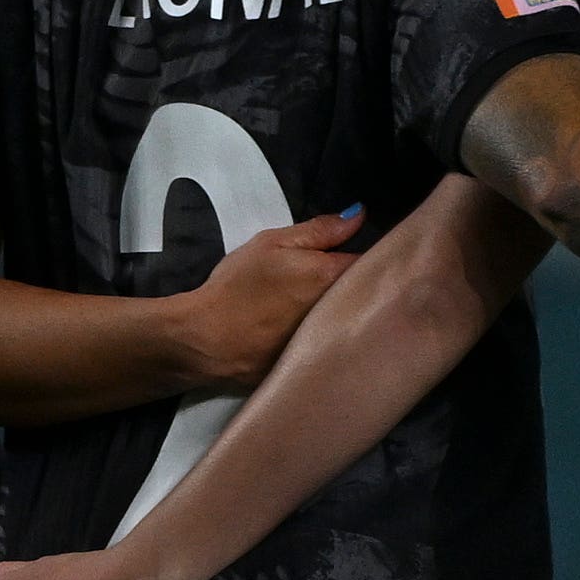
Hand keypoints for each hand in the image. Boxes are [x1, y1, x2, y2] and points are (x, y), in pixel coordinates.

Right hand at [177, 210, 361, 386]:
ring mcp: (337, 340)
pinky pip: (342, 343)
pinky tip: (328, 334)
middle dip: (364, 284)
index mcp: (336, 277)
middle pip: (370, 293)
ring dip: (354, 310)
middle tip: (345, 279)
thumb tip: (359, 215)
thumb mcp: (272, 245)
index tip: (360, 255)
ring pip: (359, 319)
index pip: (373, 261)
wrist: (206, 341)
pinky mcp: (324, 364)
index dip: (372, 256)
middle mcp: (346, 310)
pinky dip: (339, 336)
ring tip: (338, 305)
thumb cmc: (239, 287)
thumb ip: (319, 231)